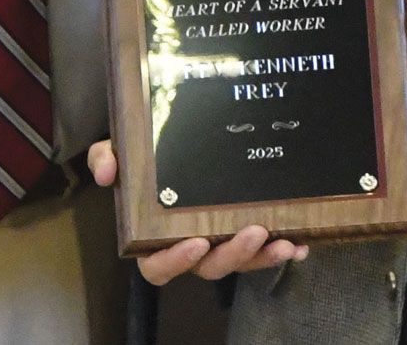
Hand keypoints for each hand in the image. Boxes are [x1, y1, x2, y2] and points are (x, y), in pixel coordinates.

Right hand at [87, 138, 309, 283]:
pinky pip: (262, 249)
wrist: (169, 139)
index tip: (196, 241)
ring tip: (283, 240)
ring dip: (262, 256)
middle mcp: (188, 245)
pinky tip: (301, 242)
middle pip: (208, 267)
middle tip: (253, 231)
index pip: (158, 265)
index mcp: (154, 236)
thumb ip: (105, 157)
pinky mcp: (241, 231)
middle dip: (232, 255)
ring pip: (239, 261)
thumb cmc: (140, 158)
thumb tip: (107, 172)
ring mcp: (217, 240)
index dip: (176, 260)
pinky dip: (282, 248)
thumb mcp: (115, 151)